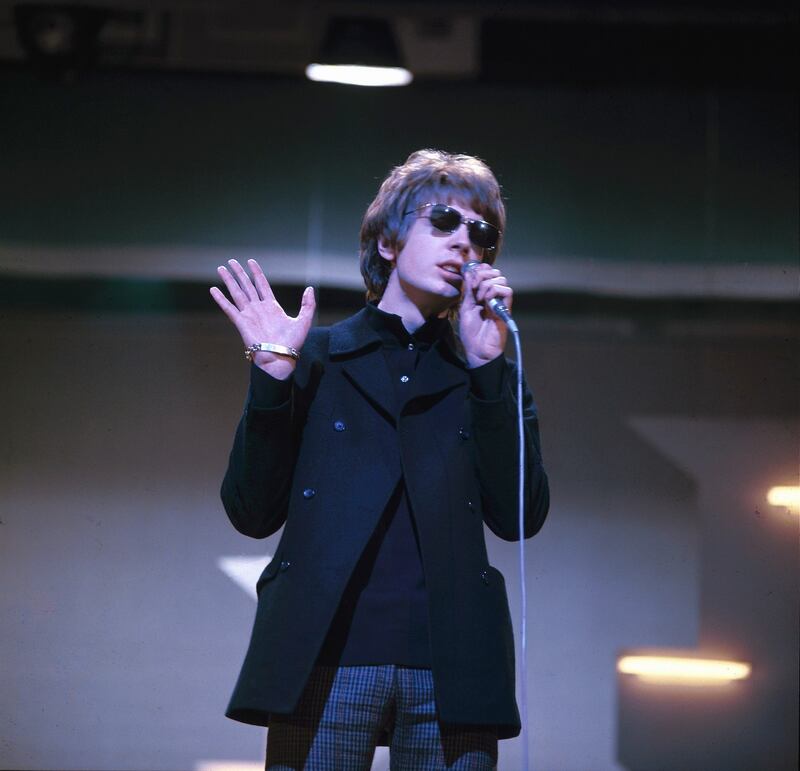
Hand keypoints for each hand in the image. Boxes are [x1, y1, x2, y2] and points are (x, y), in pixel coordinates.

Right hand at [210, 258, 315, 378]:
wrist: (280, 358)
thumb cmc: (292, 343)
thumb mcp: (304, 321)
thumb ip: (308, 304)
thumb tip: (310, 289)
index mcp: (272, 306)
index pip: (262, 284)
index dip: (256, 272)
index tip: (250, 261)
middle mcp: (258, 308)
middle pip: (246, 286)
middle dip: (239, 273)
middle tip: (231, 261)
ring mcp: (249, 314)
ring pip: (237, 293)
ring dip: (229, 281)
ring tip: (221, 268)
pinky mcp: (241, 322)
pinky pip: (229, 308)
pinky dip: (221, 299)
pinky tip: (213, 290)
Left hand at [458, 263, 511, 367]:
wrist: (477, 349)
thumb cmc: (471, 332)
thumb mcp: (465, 307)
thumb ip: (468, 290)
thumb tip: (468, 271)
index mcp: (483, 294)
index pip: (486, 272)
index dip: (478, 270)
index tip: (469, 280)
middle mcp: (493, 295)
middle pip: (495, 272)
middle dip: (482, 275)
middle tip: (474, 289)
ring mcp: (500, 301)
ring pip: (501, 279)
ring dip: (487, 285)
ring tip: (480, 298)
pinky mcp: (506, 308)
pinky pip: (507, 290)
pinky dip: (495, 291)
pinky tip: (487, 301)